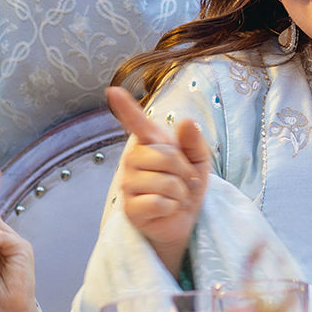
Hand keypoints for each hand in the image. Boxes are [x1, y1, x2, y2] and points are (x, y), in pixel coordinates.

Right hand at [106, 85, 210, 277]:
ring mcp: (128, 184)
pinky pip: (158, 201)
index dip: (125, 107)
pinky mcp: (130, 208)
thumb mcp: (199, 161)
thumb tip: (187, 121)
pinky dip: (172, 207)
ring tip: (176, 197)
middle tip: (185, 182)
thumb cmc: (187, 186)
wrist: (182, 220)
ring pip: (165, 182)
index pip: (136, 123)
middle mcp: (133, 159)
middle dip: (185, 172)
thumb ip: (194, 142)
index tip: (113, 91)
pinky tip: (167, 209)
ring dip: (180, 193)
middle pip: (166, 157)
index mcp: (149, 143)